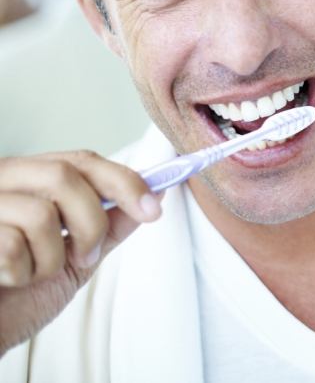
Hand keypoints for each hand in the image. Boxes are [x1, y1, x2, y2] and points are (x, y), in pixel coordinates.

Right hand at [0, 151, 161, 356]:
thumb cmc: (19, 298)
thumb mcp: (75, 260)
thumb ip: (109, 227)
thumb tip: (156, 195)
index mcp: (29, 180)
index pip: (82, 161)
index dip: (123, 181)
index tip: (153, 208)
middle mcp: (3, 181)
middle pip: (65, 175)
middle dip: (90, 223)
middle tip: (85, 257)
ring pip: (42, 213)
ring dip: (52, 258)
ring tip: (34, 274)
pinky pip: (12, 245)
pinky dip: (22, 273)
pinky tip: (8, 280)